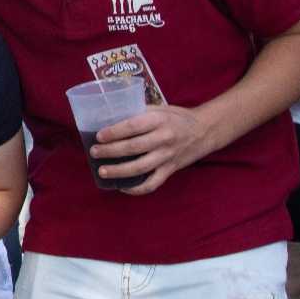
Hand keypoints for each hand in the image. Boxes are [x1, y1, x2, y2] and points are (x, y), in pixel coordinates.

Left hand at [91, 105, 209, 194]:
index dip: (114, 132)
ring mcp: (168, 156)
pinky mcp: (170, 170)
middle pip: (133, 147)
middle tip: (94, 152)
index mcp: (160, 120)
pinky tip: (122, 187)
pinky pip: (152, 183)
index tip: (99, 136)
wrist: (205, 131)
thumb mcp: (160, 109)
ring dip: (119, 171)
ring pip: (140, 168)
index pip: (133, 126)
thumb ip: (138, 112)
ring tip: (102, 171)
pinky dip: (136, 189)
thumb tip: (109, 116)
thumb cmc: (177, 117)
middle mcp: (164, 139)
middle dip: (110, 151)